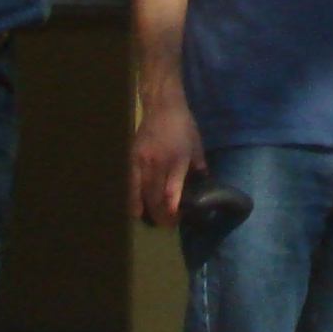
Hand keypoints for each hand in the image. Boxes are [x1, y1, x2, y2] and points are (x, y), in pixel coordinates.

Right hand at [131, 95, 206, 226]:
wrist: (162, 106)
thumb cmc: (183, 125)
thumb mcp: (196, 146)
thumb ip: (198, 166)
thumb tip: (202, 183)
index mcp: (178, 160)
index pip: (172, 190)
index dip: (172, 209)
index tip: (176, 219)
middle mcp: (159, 163)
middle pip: (155, 196)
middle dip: (160, 214)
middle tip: (166, 225)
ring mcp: (142, 161)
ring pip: (140, 192)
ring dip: (146, 209)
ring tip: (151, 220)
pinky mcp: (131, 158)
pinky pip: (129, 183)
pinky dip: (131, 197)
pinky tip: (134, 207)